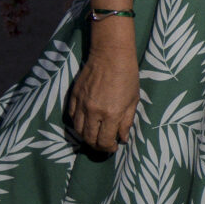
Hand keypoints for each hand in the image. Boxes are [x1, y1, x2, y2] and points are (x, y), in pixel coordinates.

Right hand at [66, 28, 140, 151]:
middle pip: (89, 138)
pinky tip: (86, 122)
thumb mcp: (133, 101)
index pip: (104, 141)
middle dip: (97, 146)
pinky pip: (71, 116)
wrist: (111, 54)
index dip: (108, 148)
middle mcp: (93, 111)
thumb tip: (122, 139)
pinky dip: (77, 123)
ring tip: (95, 135)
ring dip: (86, 136)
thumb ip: (126, 122)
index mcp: (111, 114)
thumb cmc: (127, 76)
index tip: (113, 146)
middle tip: (104, 145)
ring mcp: (81, 103)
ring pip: (78, 129)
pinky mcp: (74, 95)